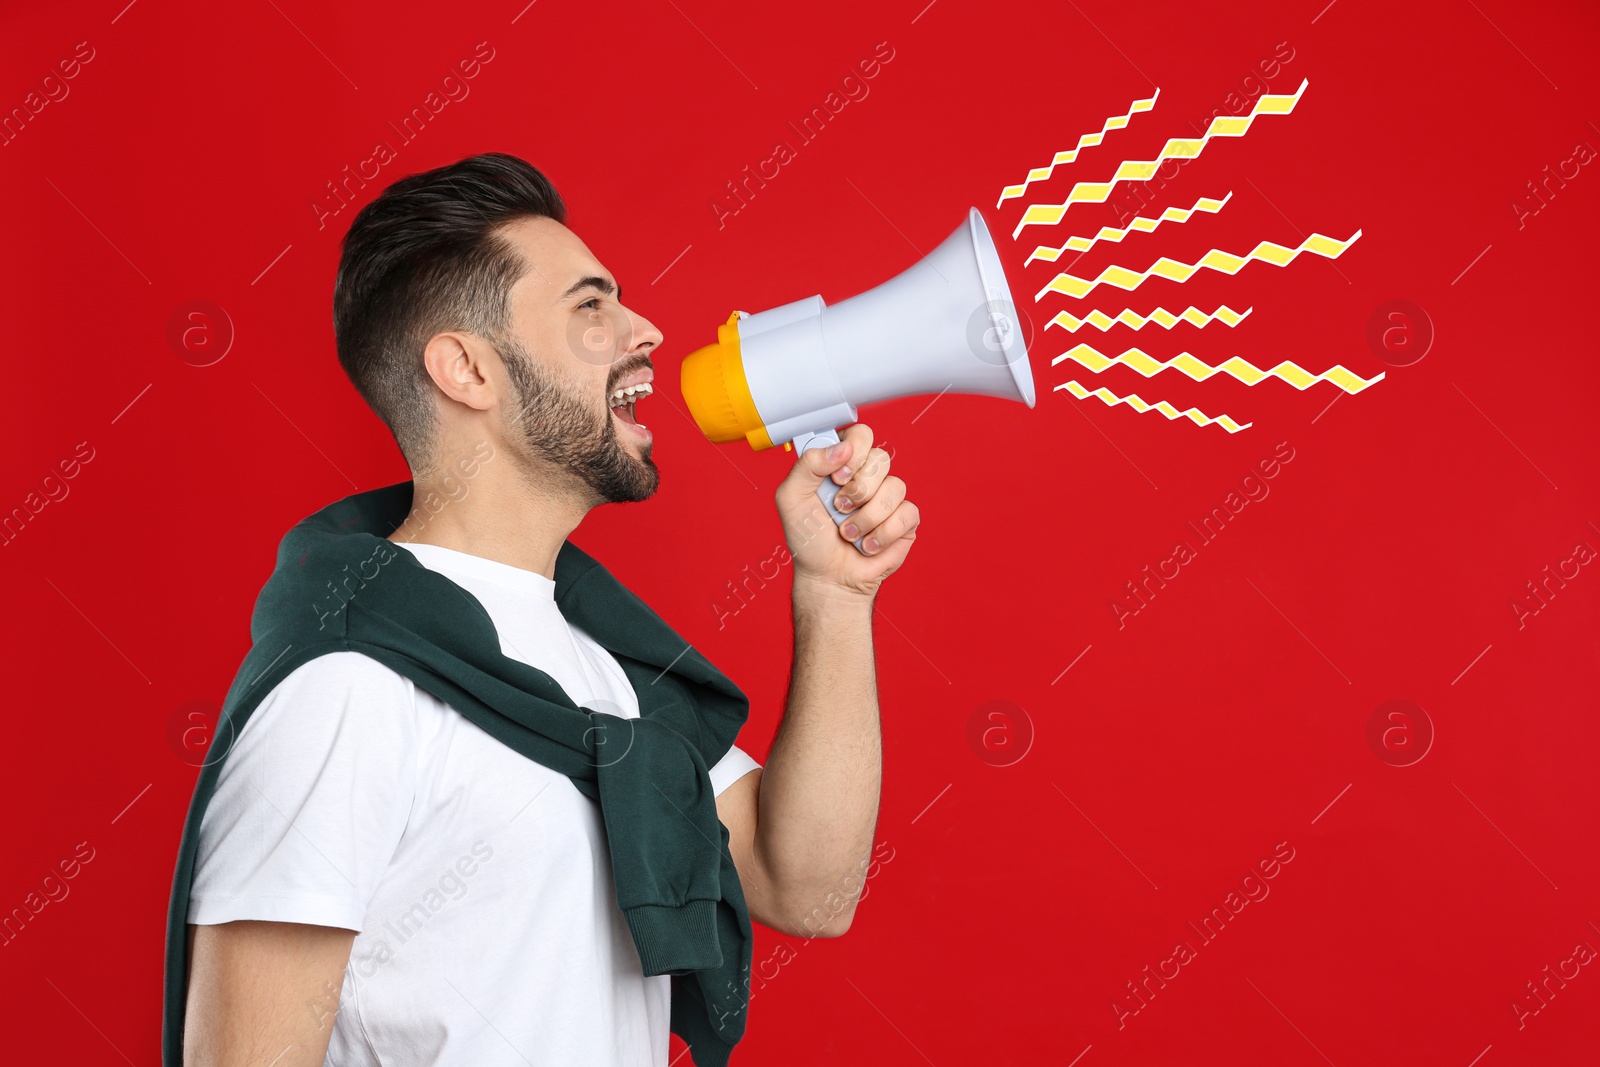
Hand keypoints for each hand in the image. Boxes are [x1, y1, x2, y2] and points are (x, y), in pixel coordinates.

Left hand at [774, 423, 919, 599]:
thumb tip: (841, 448)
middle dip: (858, 490)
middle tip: (839, 509)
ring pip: (895, 487)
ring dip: (866, 518)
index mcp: (840, 464)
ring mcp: (887, 497)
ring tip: (849, 533)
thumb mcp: (792, 498)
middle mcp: (866, 477)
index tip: (837, 477)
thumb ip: (807, 465)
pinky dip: (883, 534)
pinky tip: (867, 545)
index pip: (860, 435)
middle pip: (881, 459)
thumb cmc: (809, 539)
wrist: (827, 577)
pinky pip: (907, 513)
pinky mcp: (905, 520)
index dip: (854, 451)